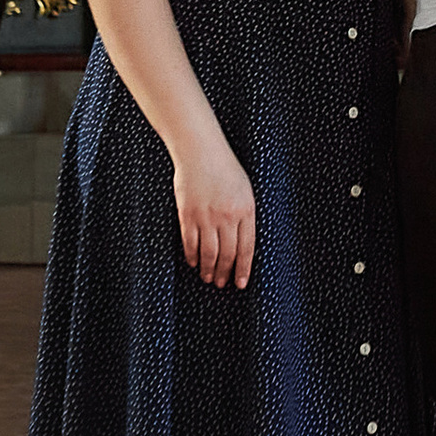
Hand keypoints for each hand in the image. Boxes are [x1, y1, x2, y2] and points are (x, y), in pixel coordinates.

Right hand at [173, 130, 255, 286]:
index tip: (241, 283)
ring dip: (209, 269)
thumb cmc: (225, 168)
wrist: (201, 151)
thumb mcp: (245, 190)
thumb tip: (242, 242)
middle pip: (227, 253)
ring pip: (209, 252)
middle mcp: (227, 216)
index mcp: (246, 210)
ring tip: (208, 278)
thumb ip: (244, 215)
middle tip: (222, 284)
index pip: (247, 247)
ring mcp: (206, 216)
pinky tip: (194, 263)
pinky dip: (192, 256)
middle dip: (225, 272)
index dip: (243, 268)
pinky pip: (190, 242)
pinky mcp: (188, 214)